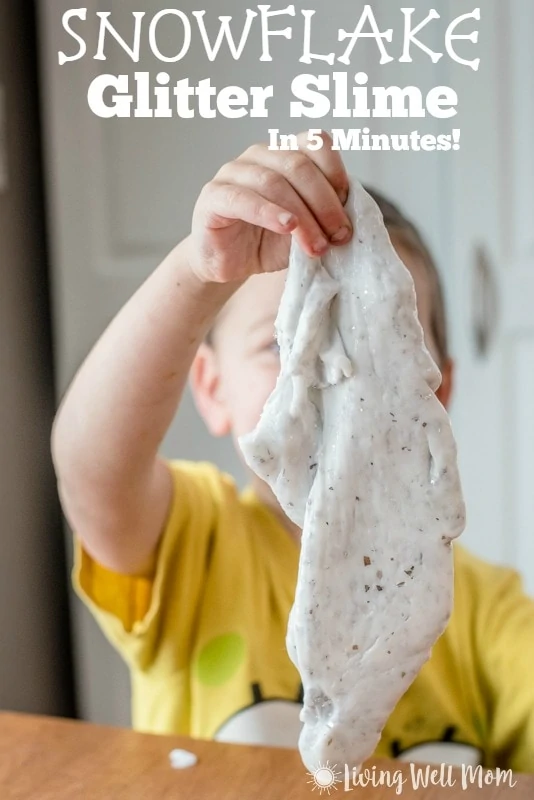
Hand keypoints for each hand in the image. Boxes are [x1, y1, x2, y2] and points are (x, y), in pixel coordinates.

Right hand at [188, 131, 352, 283]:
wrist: (229, 263)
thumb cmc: (268, 241)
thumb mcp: (306, 229)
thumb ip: (325, 217)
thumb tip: (351, 219)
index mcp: (285, 154)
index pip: (316, 143)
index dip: (336, 173)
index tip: (347, 208)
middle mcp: (260, 156)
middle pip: (298, 165)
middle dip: (325, 204)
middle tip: (338, 236)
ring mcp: (233, 172)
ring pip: (274, 182)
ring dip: (303, 218)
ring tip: (316, 246)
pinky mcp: (213, 195)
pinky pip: (243, 198)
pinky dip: (268, 212)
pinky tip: (286, 227)